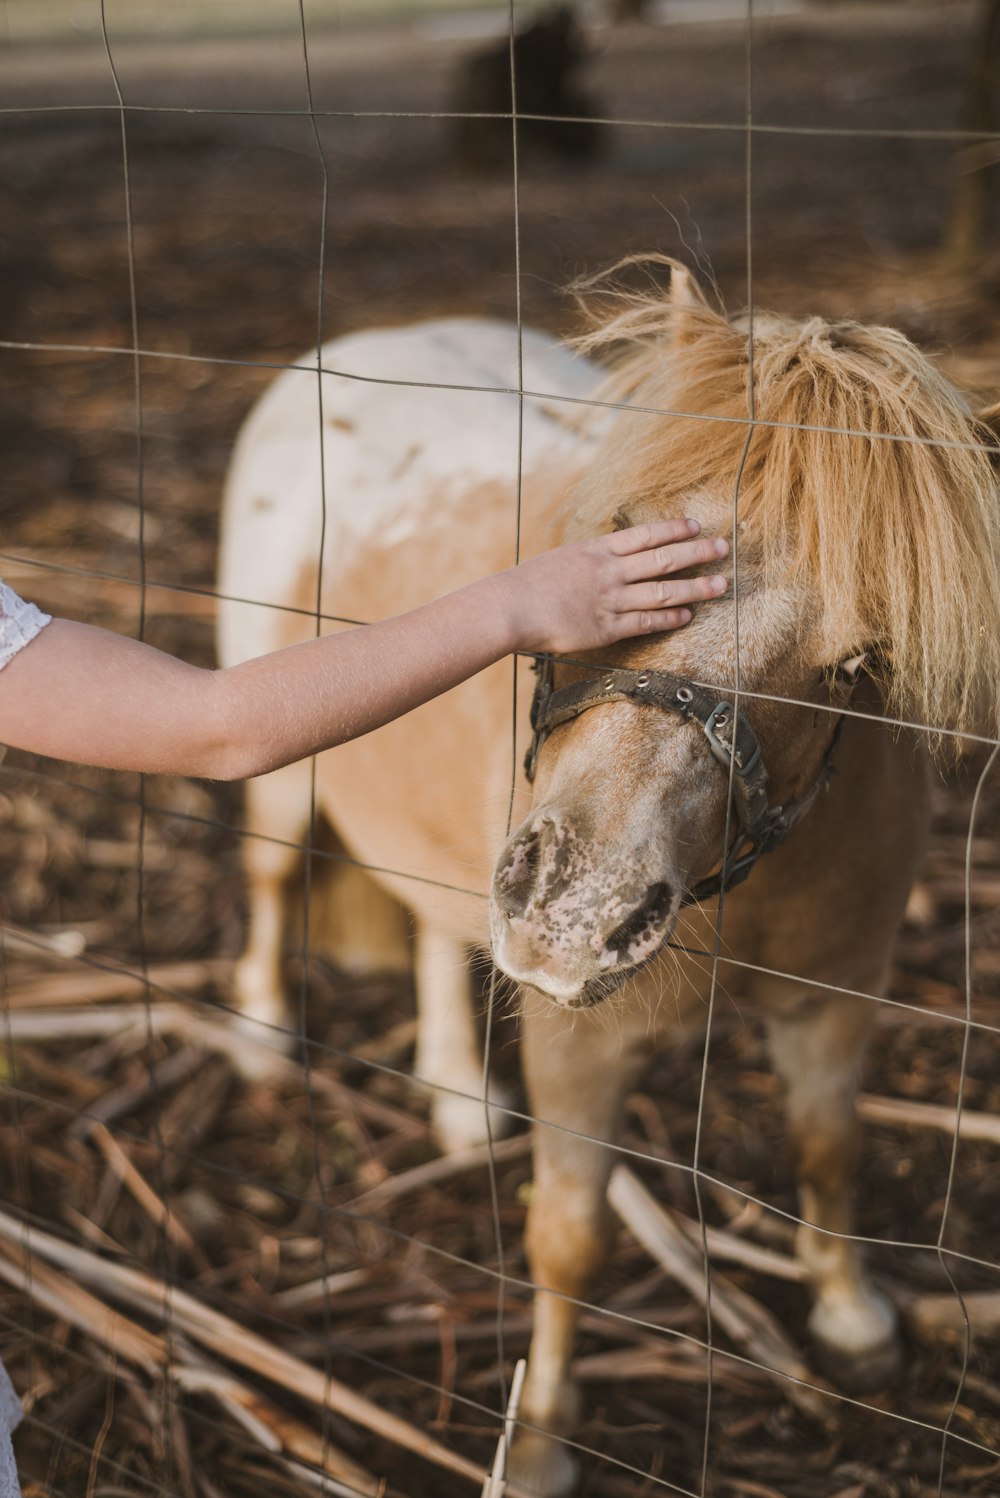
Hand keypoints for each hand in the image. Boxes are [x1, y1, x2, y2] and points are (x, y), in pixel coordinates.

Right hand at [505, 518, 728, 654]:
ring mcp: (610, 600)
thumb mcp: (563, 559)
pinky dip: (669, 618)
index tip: (696, 526)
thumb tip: (611, 557)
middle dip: (697, 552)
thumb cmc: (530, 584)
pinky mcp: (606, 628)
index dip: (674, 530)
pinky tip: (687, 614)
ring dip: (695, 587)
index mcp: (598, 551)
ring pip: (662, 592)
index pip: (645, 535)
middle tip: (725, 548)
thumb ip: (591, 559)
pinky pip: (645, 622)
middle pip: (663, 559)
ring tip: (720, 584)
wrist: (510, 608)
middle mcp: (610, 572)